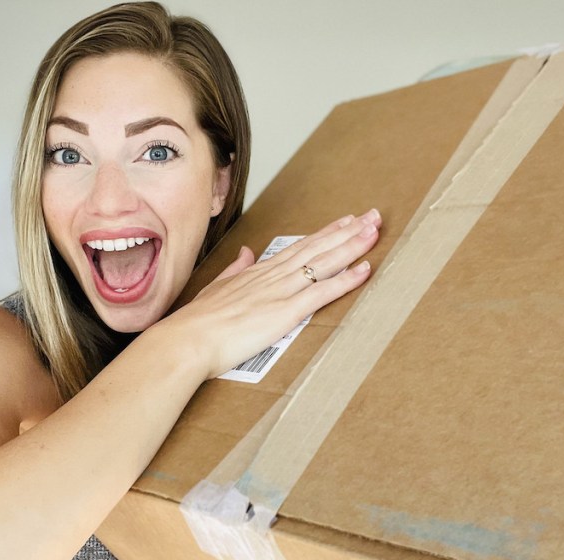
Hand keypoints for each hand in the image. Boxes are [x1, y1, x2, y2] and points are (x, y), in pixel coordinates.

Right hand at [163, 209, 381, 379]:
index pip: (298, 247)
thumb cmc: (197, 323)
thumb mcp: (216, 288)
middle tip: (373, 215)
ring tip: (375, 230)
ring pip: (323, 262)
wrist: (187, 340)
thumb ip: (235, 270)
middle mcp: (272, 277)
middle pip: (317, 247)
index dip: (325, 233)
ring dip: (352, 246)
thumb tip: (245, 252)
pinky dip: (345, 280)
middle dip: (347, 230)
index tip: (345, 220)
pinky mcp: (284, 312)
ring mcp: (280, 292)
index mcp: (257, 273)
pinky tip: (364, 269)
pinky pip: (321, 292)